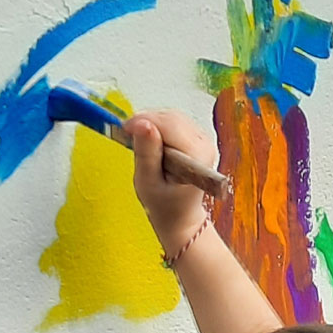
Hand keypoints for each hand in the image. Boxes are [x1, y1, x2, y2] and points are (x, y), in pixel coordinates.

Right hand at [127, 109, 218, 254]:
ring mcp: (205, 140)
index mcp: (197, 157)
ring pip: (173, 117)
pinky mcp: (199, 138)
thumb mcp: (148, 182)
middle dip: (148, 122)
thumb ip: (146, 152)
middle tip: (130, 136)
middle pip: (172, 118)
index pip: (170, 125)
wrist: (180, 216)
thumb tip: (142, 123)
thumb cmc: (164, 204)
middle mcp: (206, 144)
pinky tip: (152, 143)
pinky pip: (176, 122)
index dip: (145, 121)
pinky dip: (160, 128)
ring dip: (153, 124)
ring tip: (141, 143)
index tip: (126, 130)